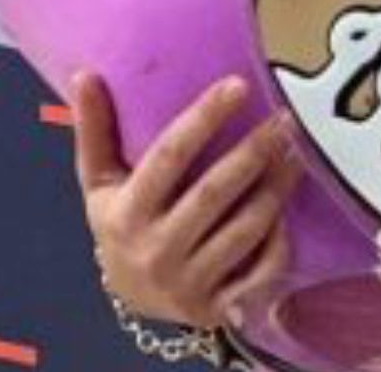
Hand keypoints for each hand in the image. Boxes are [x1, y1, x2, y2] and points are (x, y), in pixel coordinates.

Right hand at [71, 72, 301, 328]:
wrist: (134, 297)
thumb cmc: (122, 223)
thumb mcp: (100, 183)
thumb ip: (94, 129)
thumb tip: (84, 73)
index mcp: (124, 214)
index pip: (169, 157)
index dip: (204, 119)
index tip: (238, 84)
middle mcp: (155, 250)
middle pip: (214, 192)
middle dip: (255, 151)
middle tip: (286, 118)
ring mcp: (189, 283)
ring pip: (245, 229)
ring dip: (276, 188)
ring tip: (297, 151)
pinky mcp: (218, 307)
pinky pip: (261, 270)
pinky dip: (280, 240)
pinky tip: (292, 208)